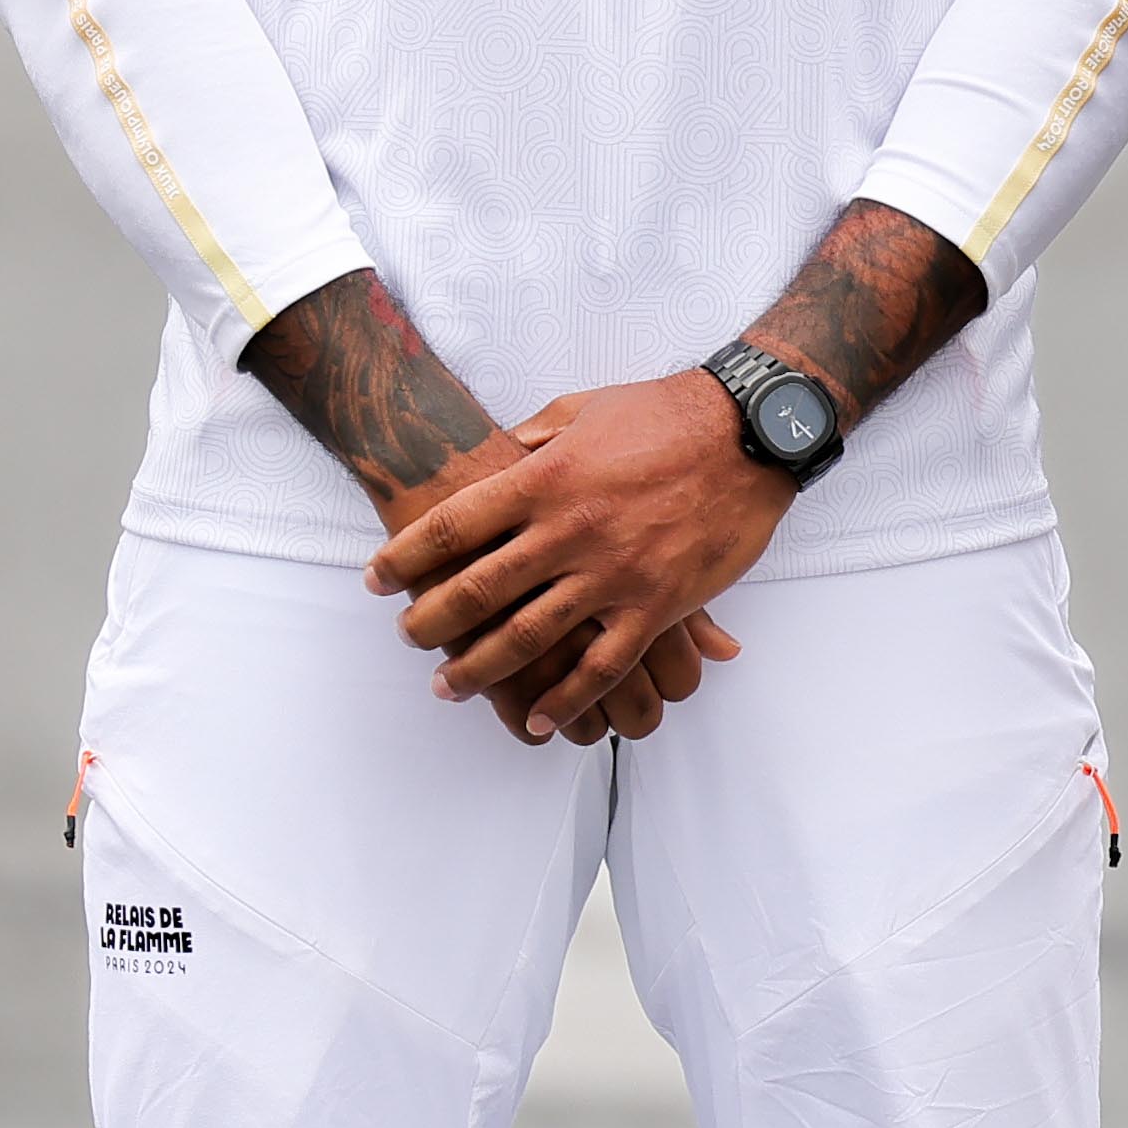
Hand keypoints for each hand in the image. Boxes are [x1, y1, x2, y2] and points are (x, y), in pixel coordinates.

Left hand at [365, 376, 790, 742]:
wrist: (751, 432)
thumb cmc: (666, 414)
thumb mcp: (584, 409)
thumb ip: (534, 440)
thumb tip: (501, 453)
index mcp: (544, 480)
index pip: (451, 527)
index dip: (404, 558)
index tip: (376, 579)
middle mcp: (568, 531)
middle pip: (475, 590)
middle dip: (428, 623)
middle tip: (407, 638)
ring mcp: (612, 574)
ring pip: (527, 638)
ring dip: (478, 670)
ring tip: (447, 687)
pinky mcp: (656, 606)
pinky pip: (603, 666)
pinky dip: (566, 698)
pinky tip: (538, 719)